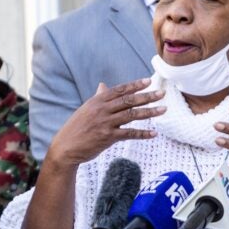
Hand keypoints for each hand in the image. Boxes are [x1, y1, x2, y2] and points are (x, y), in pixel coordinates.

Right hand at [48, 78, 165, 166]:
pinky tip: (154, 133)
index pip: (120, 90)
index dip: (135, 85)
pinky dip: (143, 134)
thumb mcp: (86, 109)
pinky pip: (129, 133)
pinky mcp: (108, 137)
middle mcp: (102, 110)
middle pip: (129, 100)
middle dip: (147, 96)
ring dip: (149, 112)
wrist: (65, 147)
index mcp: (97, 101)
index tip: (149, 81)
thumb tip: (103, 86)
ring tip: (163, 109)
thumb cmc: (76, 128)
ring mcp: (105, 123)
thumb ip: (98, 98)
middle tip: (162, 93)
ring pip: (132, 115)